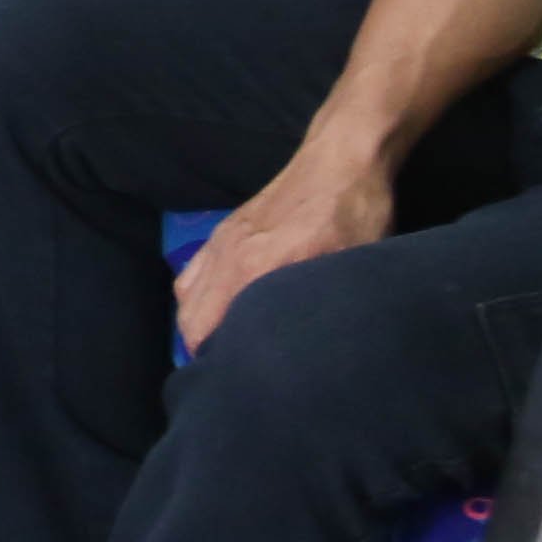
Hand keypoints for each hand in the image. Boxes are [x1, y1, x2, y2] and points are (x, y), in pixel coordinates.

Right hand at [179, 140, 394, 352]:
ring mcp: (222, 240)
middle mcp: (228, 258)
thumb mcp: (351, 265)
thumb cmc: (356, 214)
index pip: (207, 332)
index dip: (217, 364)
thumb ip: (324, 304)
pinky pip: (192, 272)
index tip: (238, 383)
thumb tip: (317, 349)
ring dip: (197, 323)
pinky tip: (220, 306)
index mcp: (255, 270)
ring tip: (225, 344)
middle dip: (202, 351)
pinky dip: (196, 296)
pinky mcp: (226, 229)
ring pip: (186, 296)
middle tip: (235, 371)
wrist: (344, 157)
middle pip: (189, 319)